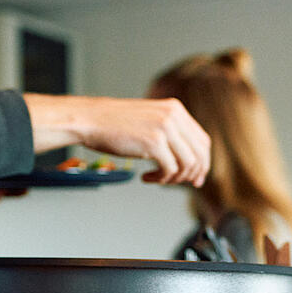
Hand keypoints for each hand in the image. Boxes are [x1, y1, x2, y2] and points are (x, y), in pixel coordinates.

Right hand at [23, 93, 209, 185]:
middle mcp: (173, 117)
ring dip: (175, 178)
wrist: (89, 119)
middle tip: (184, 183)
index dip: (202, 161)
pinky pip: (170, 170)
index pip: (202, 140)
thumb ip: (169, 131)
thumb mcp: (148, 119)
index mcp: (175, 109)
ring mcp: (164, 129)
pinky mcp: (154, 143)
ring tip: (158, 179)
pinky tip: (146, 177)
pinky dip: (162, 179)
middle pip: (200, 153)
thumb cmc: (112, 122)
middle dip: (194, 173)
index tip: (196, 175)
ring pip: (188, 164)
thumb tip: (186, 156)